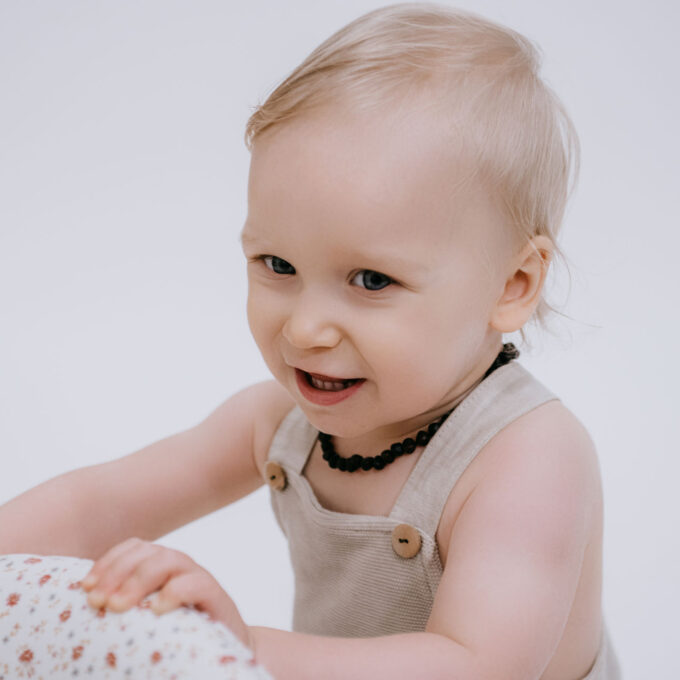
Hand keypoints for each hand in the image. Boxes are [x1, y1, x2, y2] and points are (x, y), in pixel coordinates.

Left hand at [80, 537, 252, 648]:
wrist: (228, 644)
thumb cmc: (181, 630)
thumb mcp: (148, 613)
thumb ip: (129, 603)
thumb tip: (87, 606)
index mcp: (162, 565)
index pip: (134, 547)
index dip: (108, 561)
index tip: (85, 586)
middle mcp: (180, 565)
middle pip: (147, 551)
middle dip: (117, 573)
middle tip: (97, 601)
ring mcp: (198, 577)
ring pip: (168, 560)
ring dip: (139, 580)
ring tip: (118, 606)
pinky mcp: (216, 596)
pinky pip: (197, 584)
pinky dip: (175, 592)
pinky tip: (156, 610)